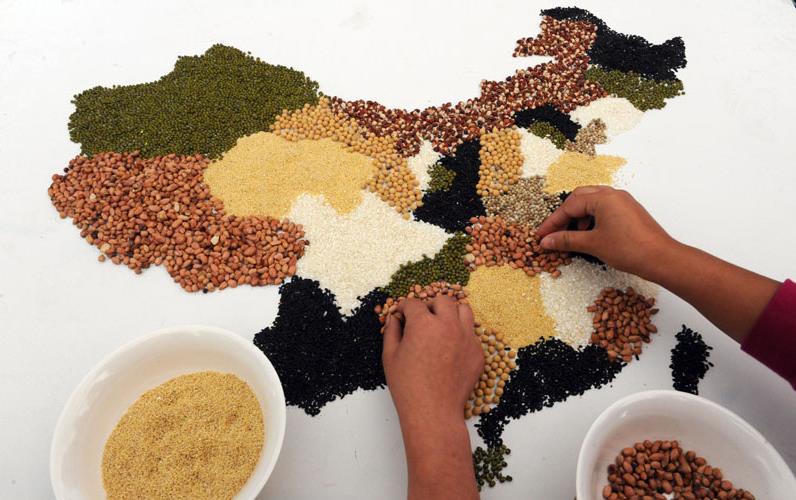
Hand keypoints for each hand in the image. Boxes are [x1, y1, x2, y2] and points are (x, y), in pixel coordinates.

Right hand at [382, 296, 482, 499]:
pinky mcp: (478, 352)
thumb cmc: (407, 386)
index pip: (414, 303)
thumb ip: (392, 331)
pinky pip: (472, 334)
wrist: (434, 412)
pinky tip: (451, 348)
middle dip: (430, 306)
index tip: (402, 314)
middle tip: (422, 318)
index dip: (404, 308)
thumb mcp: (390, 356)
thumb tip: (395, 318)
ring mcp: (467, 337)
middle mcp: (448, 325)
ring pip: (464, 310)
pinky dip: (461, 335)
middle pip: (442, 301)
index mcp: (423, 323)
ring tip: (441, 325)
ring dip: (451, 313)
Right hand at [537, 186, 778, 343]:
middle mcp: (613, 194)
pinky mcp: (629, 211)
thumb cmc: (629, 249)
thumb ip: (566, 240)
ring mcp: (623, 202)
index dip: (552, 222)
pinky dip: (592, 219)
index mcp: (603, 197)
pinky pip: (604, 209)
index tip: (540, 236)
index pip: (569, 206)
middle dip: (564, 216)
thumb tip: (546, 241)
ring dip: (578, 217)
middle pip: (579, 198)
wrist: (662, 258)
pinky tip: (590, 235)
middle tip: (554, 233)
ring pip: (592, 202)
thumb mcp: (593, 244)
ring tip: (572, 236)